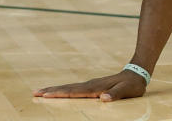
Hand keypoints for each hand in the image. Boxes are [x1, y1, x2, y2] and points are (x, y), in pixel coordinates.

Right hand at [34, 69, 148, 101]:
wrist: (137, 73)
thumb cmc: (132, 84)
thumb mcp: (127, 90)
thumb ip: (115, 94)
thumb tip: (103, 98)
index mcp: (96, 87)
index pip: (74, 91)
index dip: (60, 94)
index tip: (46, 94)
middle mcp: (91, 85)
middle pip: (67, 88)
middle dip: (51, 91)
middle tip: (34, 93)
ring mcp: (90, 85)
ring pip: (69, 88)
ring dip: (54, 90)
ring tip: (40, 92)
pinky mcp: (92, 86)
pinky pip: (74, 89)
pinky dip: (63, 90)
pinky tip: (59, 92)